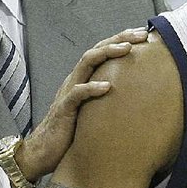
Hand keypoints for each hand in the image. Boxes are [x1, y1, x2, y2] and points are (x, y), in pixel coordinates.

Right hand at [15, 27, 148, 182]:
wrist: (42, 153)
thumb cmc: (71, 134)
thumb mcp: (94, 112)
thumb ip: (107, 102)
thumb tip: (136, 101)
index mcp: (83, 80)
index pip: (102, 52)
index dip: (121, 40)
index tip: (143, 34)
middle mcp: (75, 81)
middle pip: (97, 50)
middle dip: (119, 39)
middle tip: (142, 34)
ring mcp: (68, 93)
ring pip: (86, 63)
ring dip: (107, 53)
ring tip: (127, 49)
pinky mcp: (64, 110)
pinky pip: (77, 94)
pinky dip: (92, 88)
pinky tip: (107, 86)